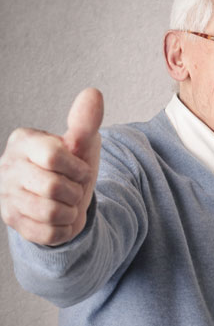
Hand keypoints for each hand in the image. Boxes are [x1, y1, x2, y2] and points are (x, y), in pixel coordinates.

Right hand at [0, 88, 102, 246]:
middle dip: (75, 191)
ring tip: (67, 202)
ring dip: (70, 211)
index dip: (77, 169)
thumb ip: (86, 122)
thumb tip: (93, 93)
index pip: (54, 157)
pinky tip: (59, 217)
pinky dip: (63, 228)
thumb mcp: (82, 145)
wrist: (66, 198)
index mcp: (23, 141)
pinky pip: (47, 233)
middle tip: (73, 188)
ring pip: (50, 212)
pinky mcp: (11, 220)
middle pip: (53, 187)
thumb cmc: (72, 166)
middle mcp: (6, 166)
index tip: (78, 169)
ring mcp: (5, 195)